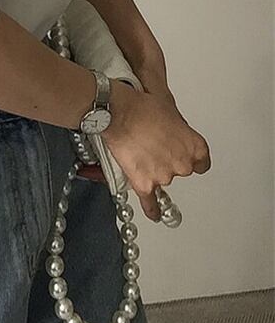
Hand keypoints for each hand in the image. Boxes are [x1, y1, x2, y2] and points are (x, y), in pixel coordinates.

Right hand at [102, 80, 211, 220]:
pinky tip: (155, 214)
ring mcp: (164, 177)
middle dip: (168, 161)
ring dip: (153, 172)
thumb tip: (174, 132)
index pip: (202, 163)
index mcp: (195, 147)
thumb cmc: (143, 108)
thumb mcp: (171, 110)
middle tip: (154, 147)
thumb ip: (178, 129)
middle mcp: (183, 165)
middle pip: (181, 170)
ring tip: (139, 153)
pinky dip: (153, 210)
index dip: (192, 159)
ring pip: (162, 180)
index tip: (189, 160)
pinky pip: (151, 203)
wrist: (119, 114)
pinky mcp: (145, 185)